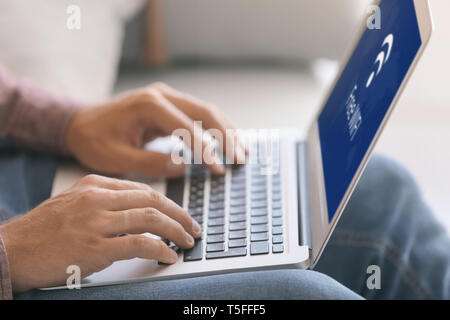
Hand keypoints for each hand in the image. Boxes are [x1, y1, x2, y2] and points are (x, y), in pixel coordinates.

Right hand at [0, 174, 201, 291]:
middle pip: (153, 200)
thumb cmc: (44, 230)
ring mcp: (97, 221)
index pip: (144, 190)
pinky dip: (160, 249)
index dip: (169, 203)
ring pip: (151, 218)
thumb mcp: (75, 203)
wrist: (13, 249)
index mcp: (95, 185)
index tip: (180, 215)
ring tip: (187, 241)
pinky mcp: (95, 247)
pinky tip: (168, 256)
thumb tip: (141, 214)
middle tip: (193, 227)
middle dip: (180, 214)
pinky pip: (140, 243)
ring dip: (176, 231)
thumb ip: (107, 203)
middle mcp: (98, 198)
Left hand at [65, 82, 245, 177]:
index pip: (187, 127)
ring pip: (206, 111)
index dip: (206, 150)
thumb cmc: (94, 141)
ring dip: (226, 131)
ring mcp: (167, 97)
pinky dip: (216, 129)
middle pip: (205, 112)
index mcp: (148, 105)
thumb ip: (150, 163)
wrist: (79, 124)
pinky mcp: (169, 105)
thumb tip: (183, 166)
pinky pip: (198, 115)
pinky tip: (228, 142)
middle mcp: (161, 95)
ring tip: (242, 152)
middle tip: (240, 159)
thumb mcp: (116, 158)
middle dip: (226, 137)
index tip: (218, 170)